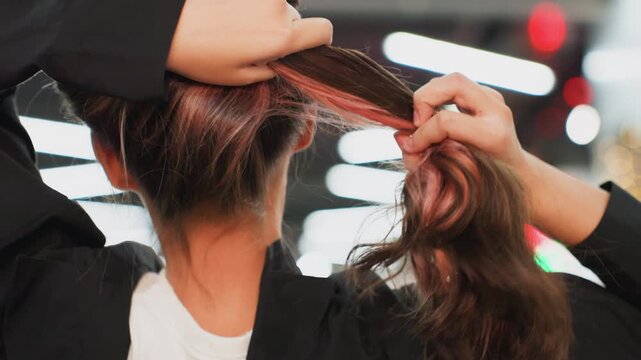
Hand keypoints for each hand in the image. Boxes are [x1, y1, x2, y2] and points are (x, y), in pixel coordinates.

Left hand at [167, 0, 332, 85]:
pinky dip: (248, 4)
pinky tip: (227, 13)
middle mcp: (277, 9)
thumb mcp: (240, 77)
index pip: (323, 31)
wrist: (166, 26)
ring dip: (263, 14)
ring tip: (233, 26)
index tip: (306, 45)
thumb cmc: (200, 56)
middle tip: (250, 40)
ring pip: (276, 4)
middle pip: (295, 17)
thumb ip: (273, 68)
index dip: (319, 39)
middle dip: (280, 28)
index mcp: (280, 37)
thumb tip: (285, 60)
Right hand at [394, 73, 525, 172]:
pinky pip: (454, 86)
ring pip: (452, 79)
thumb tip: (400, 137)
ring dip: (429, 97)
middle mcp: (497, 111)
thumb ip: (423, 159)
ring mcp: (494, 100)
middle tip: (416, 123)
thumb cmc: (481, 181)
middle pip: (454, 83)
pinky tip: (433, 116)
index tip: (413, 146)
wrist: (515, 176)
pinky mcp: (486, 96)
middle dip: (424, 99)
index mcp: (492, 135)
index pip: (446, 121)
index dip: (422, 132)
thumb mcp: (450, 177)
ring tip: (422, 120)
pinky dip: (437, 97)